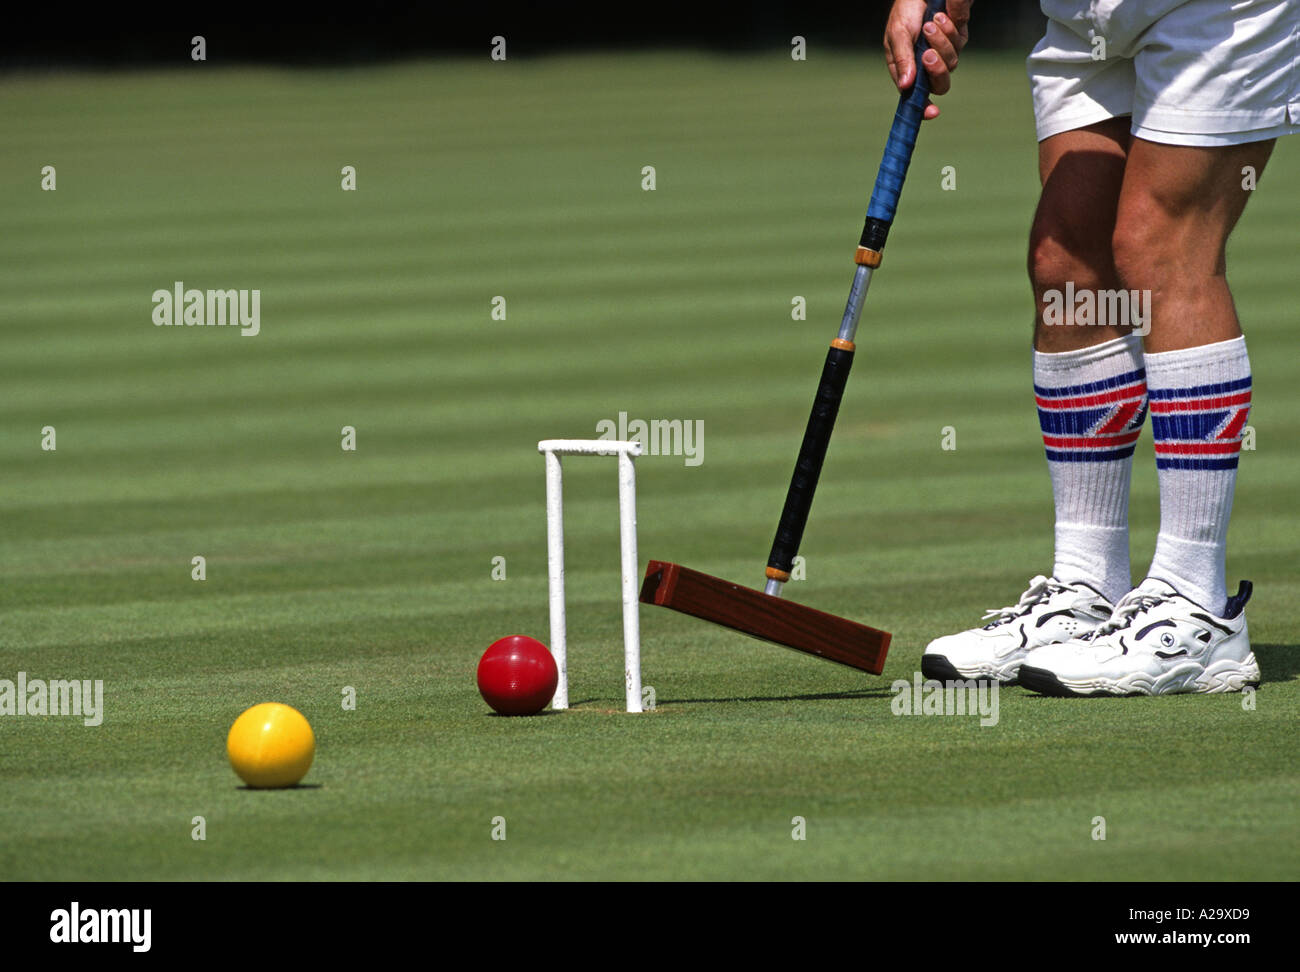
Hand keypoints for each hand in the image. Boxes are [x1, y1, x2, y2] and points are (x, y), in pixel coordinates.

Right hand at [884, 0, 970, 119]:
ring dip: (941, 42)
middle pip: (940, 85)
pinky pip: (959, 43)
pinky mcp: (958, 40)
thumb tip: (905, 86)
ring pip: (951, 62)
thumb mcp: (898, 34)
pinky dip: (949, 30)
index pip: (917, 97)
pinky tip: (940, 17)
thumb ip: (902, 60)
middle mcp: (927, 67)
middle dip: (937, 70)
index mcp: (908, 72)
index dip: (924, 108)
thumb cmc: (906, 12)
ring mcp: (944, 54)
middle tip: (928, 53)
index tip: (932, 112)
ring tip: (930, 23)